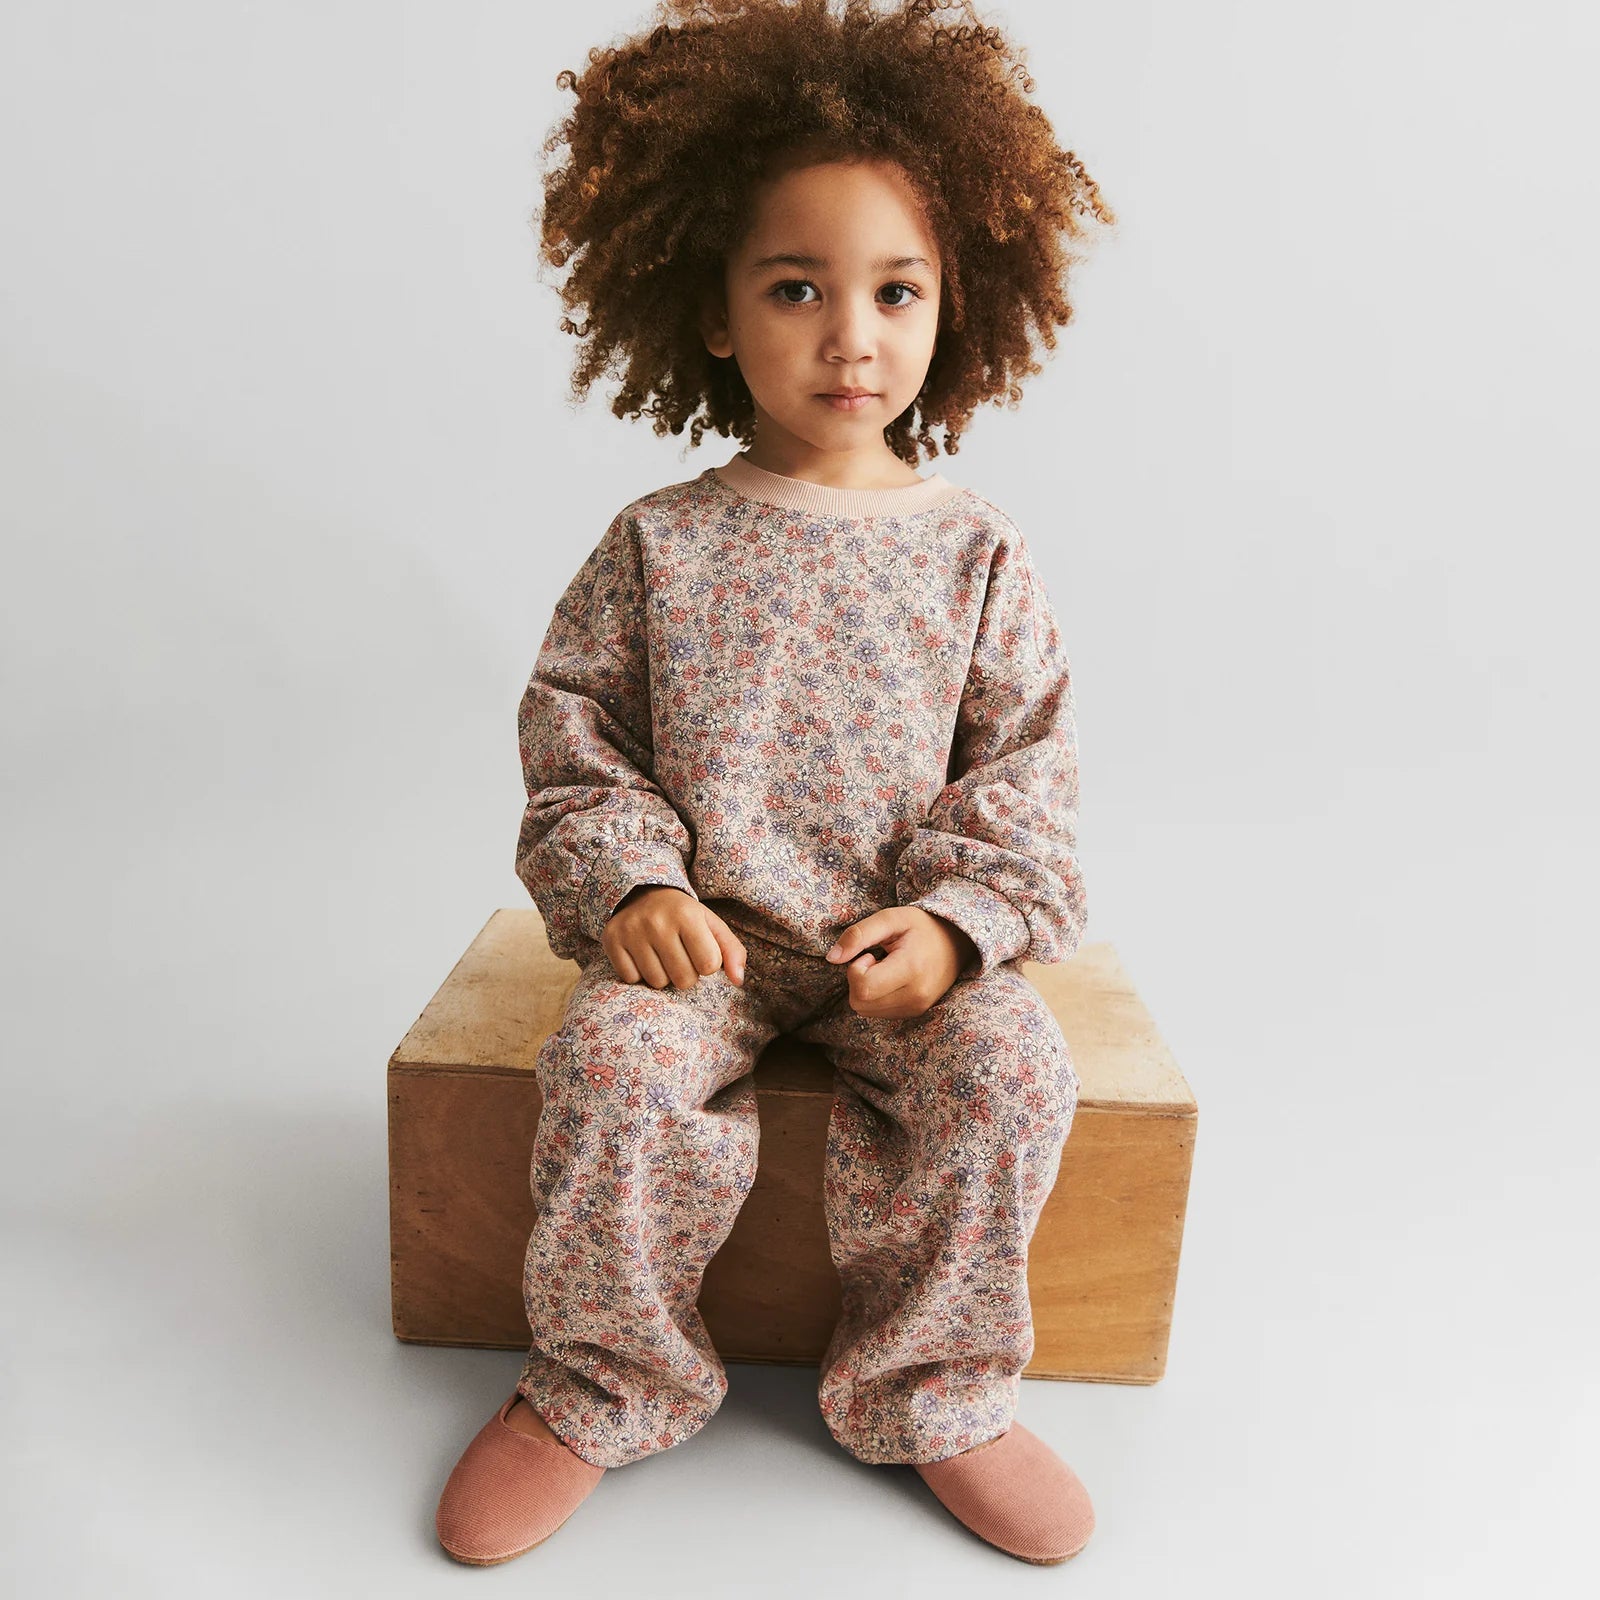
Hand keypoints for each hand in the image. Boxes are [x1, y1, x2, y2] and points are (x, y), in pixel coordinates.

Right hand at [602, 886, 746, 989]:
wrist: (640, 892)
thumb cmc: (683, 915)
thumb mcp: (711, 924)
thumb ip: (732, 951)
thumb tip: (738, 980)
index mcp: (688, 915)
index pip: (709, 965)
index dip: (707, 964)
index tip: (699, 950)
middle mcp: (658, 922)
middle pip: (683, 980)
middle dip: (686, 973)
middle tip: (679, 954)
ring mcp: (632, 931)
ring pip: (657, 983)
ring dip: (662, 975)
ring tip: (661, 954)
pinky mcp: (611, 939)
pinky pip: (631, 979)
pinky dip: (638, 974)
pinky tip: (641, 955)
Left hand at [823, 906, 977, 1018]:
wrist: (957, 943)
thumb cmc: (921, 927)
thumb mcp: (891, 919)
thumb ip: (859, 934)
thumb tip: (832, 958)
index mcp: (911, 969)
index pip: (863, 988)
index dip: (856, 969)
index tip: (869, 955)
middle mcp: (916, 995)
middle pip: (859, 1003)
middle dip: (857, 980)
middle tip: (876, 960)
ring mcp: (917, 1008)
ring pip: (865, 1010)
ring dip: (866, 989)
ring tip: (886, 968)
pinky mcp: (915, 1013)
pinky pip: (878, 1013)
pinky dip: (876, 997)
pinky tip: (891, 979)